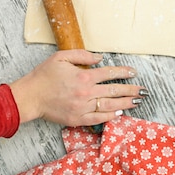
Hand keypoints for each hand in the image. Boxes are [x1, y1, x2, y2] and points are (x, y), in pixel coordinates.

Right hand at [9, 50, 145, 126]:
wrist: (30, 96)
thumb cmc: (44, 75)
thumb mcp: (61, 57)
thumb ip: (82, 55)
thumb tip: (100, 57)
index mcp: (83, 76)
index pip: (110, 73)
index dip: (124, 72)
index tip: (133, 72)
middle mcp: (86, 93)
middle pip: (114, 91)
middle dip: (131, 90)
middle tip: (144, 90)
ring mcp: (82, 107)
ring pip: (110, 106)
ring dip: (126, 103)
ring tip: (138, 102)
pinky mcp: (77, 119)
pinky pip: (98, 118)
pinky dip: (110, 116)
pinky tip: (119, 113)